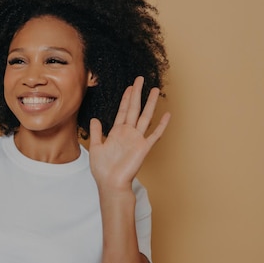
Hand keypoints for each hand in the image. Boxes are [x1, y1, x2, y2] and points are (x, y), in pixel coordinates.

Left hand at [89, 76, 169, 192]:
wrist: (110, 183)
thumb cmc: (102, 169)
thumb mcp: (95, 147)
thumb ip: (96, 133)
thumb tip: (95, 119)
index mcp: (117, 132)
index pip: (123, 111)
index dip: (126, 98)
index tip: (130, 86)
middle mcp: (128, 133)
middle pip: (134, 108)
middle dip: (137, 93)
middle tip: (140, 79)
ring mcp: (137, 139)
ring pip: (145, 116)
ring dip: (150, 103)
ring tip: (155, 90)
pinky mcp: (144, 147)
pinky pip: (155, 134)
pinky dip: (161, 124)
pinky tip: (168, 114)